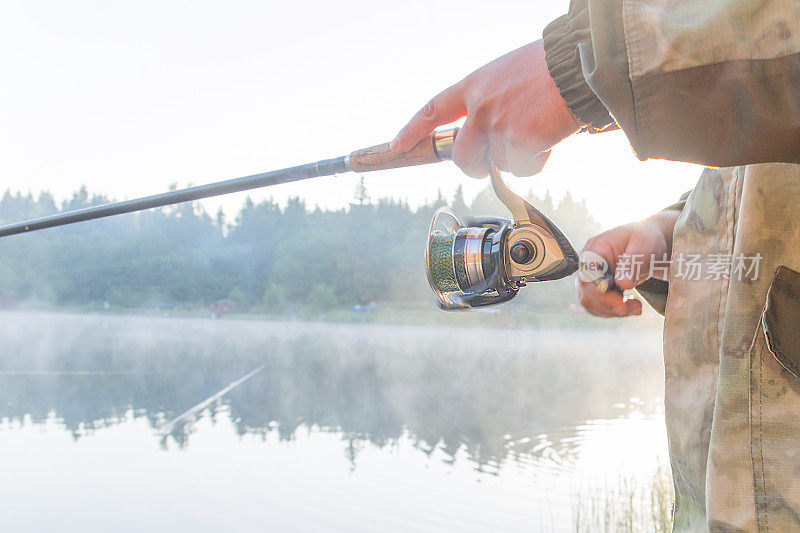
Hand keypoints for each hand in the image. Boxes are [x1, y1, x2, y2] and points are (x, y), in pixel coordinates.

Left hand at [390, 40, 580, 177]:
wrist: (577, 65)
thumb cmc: (550, 68)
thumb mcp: (507, 74)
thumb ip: (491, 101)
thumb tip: (487, 135)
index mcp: (474, 86)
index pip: (434, 110)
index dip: (413, 130)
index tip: (397, 145)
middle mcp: (480, 108)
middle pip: (462, 158)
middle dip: (478, 166)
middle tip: (498, 159)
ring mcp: (497, 126)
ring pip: (498, 166)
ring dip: (519, 158)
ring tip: (539, 129)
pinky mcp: (518, 142)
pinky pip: (523, 169)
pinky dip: (538, 160)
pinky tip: (549, 136)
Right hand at [577, 210, 680, 317]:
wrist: (648, 243)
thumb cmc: (646, 239)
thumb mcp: (644, 247)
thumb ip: (632, 264)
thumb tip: (622, 284)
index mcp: (595, 248)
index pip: (587, 274)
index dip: (600, 292)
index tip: (621, 303)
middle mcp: (587, 263)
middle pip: (586, 291)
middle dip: (610, 305)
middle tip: (635, 308)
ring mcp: (590, 276)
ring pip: (589, 301)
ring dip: (612, 311)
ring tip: (636, 308)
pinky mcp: (595, 287)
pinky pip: (596, 305)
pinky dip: (612, 311)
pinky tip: (629, 307)